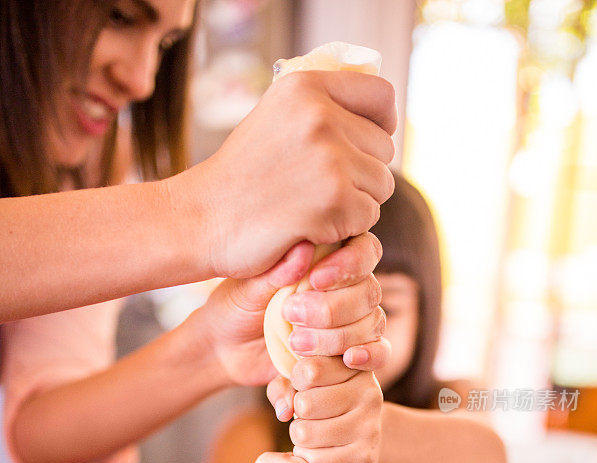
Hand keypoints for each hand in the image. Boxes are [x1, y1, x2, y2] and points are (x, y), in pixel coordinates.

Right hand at [171, 70, 395, 280]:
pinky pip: (368, 217)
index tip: (364, 146)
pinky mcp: (334, 201)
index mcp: (306, 87)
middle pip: (383, 149)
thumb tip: (379, 115)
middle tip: (320, 189)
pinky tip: (311, 226)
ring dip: (357, 203)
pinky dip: (346, 229)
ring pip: (380, 185)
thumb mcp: (275, 118)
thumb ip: (321, 109)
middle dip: (362, 174)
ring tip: (313, 207)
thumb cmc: (240, 178)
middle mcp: (321, 116)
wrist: (202, 219)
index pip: (382, 97)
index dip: (382, 125)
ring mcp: (329, 159)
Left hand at [186, 233, 388, 386]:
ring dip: (339, 336)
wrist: (225, 352)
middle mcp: (344, 290)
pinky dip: (369, 356)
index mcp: (326, 260)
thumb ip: (276, 271)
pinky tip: (350, 360)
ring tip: (296, 344)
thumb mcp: (247, 288)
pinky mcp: (347, 355)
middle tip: (292, 316)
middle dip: (335, 308)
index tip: (316, 280)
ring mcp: (349, 323)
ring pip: (372, 324)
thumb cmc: (235, 308)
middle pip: (369, 292)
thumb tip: (305, 250)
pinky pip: (376, 354)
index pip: (363, 251)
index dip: (350, 264)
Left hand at [267, 356, 382, 462]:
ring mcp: (369, 426)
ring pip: (305, 433)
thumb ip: (284, 387)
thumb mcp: (300, 384)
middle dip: (297, 413)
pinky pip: (315, 459)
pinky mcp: (364, 457)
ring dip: (300, 437)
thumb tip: (284, 412)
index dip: (297, 380)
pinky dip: (308, 457)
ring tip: (315, 433)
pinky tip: (321, 450)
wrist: (359, 438)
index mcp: (356, 366)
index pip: (309, 369)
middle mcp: (370, 393)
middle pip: (304, 403)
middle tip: (311, 415)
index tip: (307, 384)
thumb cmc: (322, 403)